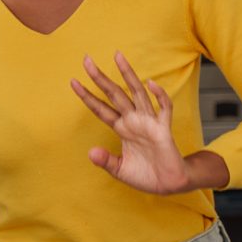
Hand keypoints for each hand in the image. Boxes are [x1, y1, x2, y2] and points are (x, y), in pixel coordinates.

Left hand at [71, 52, 191, 194]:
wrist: (168, 184)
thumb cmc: (145, 175)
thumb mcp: (119, 170)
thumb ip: (106, 161)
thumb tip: (91, 152)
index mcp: (121, 129)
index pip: (101, 108)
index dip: (88, 96)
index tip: (73, 82)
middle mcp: (133, 121)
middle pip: (115, 94)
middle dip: (101, 78)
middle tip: (86, 60)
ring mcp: (149, 122)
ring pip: (137, 93)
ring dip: (128, 75)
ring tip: (118, 57)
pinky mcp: (163, 129)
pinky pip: (163, 108)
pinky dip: (159, 95)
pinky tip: (151, 84)